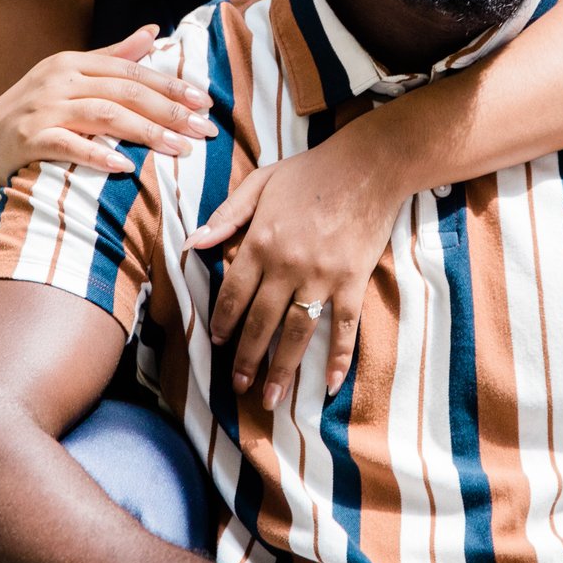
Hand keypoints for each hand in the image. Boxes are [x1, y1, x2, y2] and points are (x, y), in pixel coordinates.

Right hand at [0, 26, 214, 195]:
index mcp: (74, 63)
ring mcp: (43, 109)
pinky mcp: (29, 139)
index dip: (170, 86)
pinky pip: (67, 144)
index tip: (205, 102)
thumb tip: (152, 31)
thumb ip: (113, 56)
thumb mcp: (72, 77)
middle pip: (124, 92)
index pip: (132, 71)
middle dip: (168, 111)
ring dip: (145, 132)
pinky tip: (124, 166)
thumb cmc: (39, 110)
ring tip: (178, 149)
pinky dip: (96, 154)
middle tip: (204, 130)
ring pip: (103, 115)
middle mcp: (59, 81)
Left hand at [189, 126, 407, 407]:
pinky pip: (344, 327)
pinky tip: (332, 384)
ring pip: (297, 334)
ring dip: (282, 369)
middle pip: (260, 323)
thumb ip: (227, 215)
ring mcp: (322, 277)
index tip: (218, 343)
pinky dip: (339, 358)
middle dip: (246, 358)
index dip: (223, 322)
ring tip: (271, 397)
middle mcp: (287, 266)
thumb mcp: (261, 182)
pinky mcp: (352, 281)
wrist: (369, 165)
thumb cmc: (312, 171)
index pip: (233, 293)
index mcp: (261, 242)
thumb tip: (193, 243)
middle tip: (238, 386)